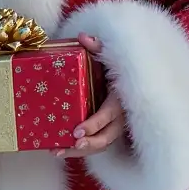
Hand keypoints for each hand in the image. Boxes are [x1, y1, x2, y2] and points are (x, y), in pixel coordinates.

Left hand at [55, 33, 125, 158]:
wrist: (131, 83)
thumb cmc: (117, 71)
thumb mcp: (110, 58)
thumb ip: (98, 48)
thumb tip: (83, 37)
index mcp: (119, 100)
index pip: (107, 116)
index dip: (93, 125)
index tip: (77, 131)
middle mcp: (119, 119)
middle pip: (105, 138)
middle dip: (88, 143)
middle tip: (71, 143)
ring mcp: (115, 129)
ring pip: (100, 146)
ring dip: (79, 152)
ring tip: (57, 152)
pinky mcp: (108, 133)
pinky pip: (96, 146)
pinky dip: (80, 151)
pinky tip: (59, 150)